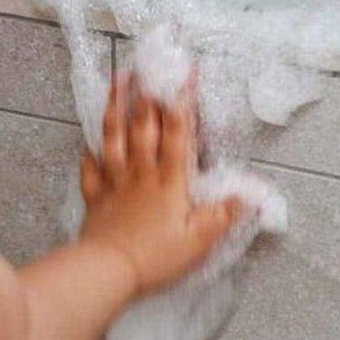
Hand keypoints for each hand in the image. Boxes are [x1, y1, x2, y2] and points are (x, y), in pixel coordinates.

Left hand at [78, 71, 242, 298]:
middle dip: (146, 93)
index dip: (182, 100)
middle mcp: (142, 172)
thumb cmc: (155, 257)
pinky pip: (91, 171)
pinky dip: (89, 155)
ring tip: (116, 82)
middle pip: (143, 126)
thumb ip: (223, 215)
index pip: (178, 132)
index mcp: (169, 179)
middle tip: (146, 65)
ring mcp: (115, 183)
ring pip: (114, 138)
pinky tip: (87, 145)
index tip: (184, 74)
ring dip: (116, 108)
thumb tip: (252, 195)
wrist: (105, 273)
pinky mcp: (96, 199)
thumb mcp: (199, 240)